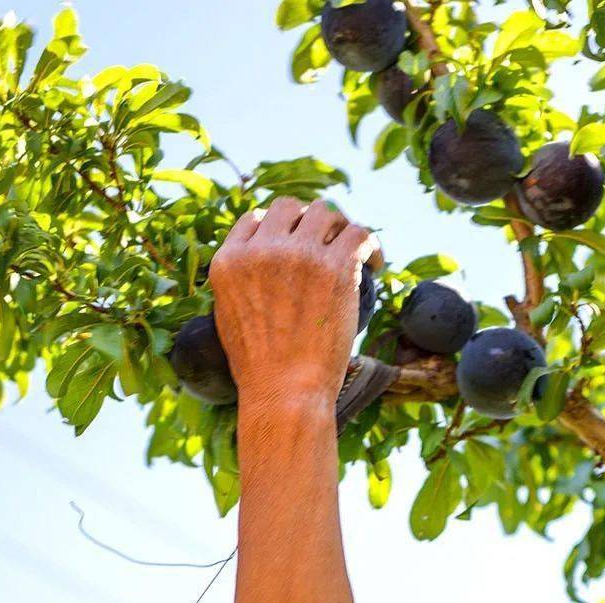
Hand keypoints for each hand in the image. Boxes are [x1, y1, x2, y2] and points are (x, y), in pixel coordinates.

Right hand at [209, 197, 380, 409]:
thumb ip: (239, 287)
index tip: (296, 243)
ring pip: (326, 213)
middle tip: (327, 243)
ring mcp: (299, 254)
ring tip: (353, 250)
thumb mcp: (229, 319)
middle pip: (291, 208)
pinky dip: (371, 244)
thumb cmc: (260, 371)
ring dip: (340, 228)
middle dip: (309, 221)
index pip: (257, 220)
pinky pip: (359, 234)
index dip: (279, 228)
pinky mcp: (335, 267)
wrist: (285, 392)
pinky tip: (375, 263)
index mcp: (230, 260)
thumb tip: (258, 277)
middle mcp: (262, 249)